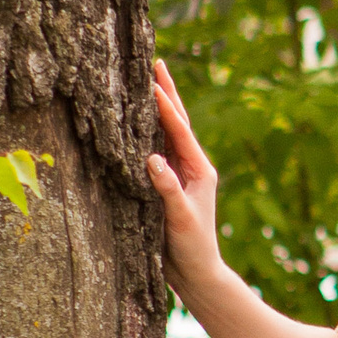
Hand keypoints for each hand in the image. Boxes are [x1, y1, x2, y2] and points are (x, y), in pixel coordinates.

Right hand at [146, 57, 224, 289]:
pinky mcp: (169, 185)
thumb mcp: (180, 218)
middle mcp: (192, 167)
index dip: (165, 104)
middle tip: (158, 63)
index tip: (151, 79)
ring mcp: (181, 175)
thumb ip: (167, 188)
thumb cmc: (192, 248)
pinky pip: (158, 151)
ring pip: (168, 134)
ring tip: (149, 82)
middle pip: (178, 122)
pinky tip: (138, 123)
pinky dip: (149, 132)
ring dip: (159, 108)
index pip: (180, 129)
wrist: (197, 274)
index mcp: (200, 169)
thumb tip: (151, 158)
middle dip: (167, 93)